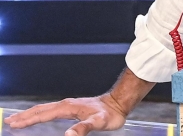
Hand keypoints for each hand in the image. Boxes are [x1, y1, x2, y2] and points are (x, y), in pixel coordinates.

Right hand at [3, 94, 128, 135]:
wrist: (118, 103)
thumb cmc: (110, 114)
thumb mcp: (98, 122)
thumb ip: (84, 128)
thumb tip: (68, 135)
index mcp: (68, 107)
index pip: (43, 114)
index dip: (28, 120)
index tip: (14, 124)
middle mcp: (66, 104)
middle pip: (40, 110)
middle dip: (24, 116)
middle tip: (9, 121)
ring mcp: (68, 105)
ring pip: (44, 109)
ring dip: (30, 114)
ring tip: (18, 119)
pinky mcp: (72, 107)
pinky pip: (51, 110)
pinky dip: (40, 113)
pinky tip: (39, 116)